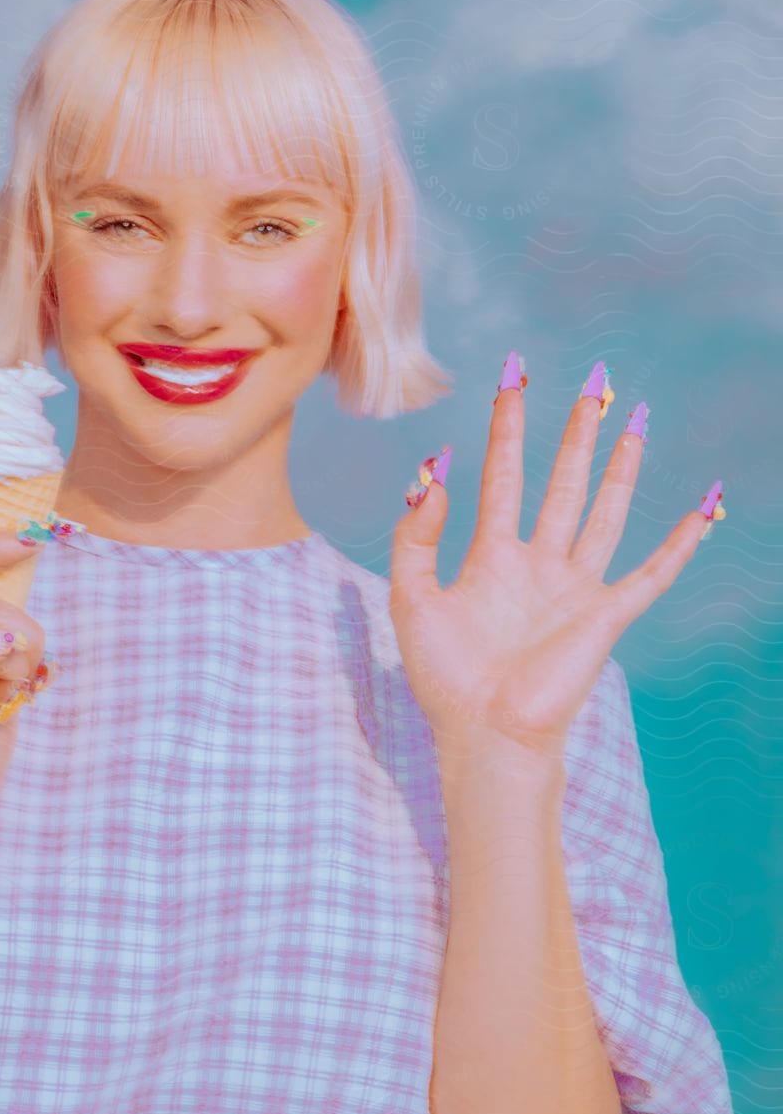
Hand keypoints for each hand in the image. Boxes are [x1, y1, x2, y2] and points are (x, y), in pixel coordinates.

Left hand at [388, 352, 724, 759]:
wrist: (484, 734)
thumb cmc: (444, 678)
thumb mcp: (410, 598)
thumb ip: (415, 537)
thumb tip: (435, 474)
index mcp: (491, 558)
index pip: (503, 476)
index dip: (508, 428)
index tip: (513, 379)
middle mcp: (538, 565)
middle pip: (563, 483)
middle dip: (577, 434)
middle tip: (595, 383)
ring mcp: (575, 588)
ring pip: (605, 513)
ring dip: (620, 468)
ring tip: (633, 421)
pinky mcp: (606, 616)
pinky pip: (651, 573)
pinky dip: (680, 543)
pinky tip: (703, 510)